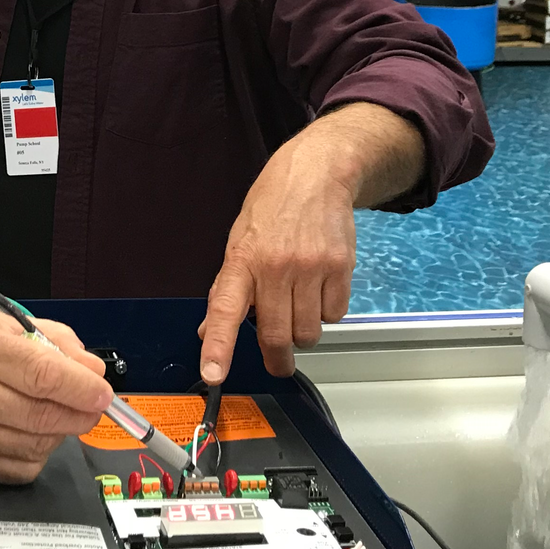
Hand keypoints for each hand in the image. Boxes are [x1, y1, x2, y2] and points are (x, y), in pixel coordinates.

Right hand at [0, 309, 111, 482]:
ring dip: (58, 433)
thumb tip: (90, 370)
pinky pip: (14, 470)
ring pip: (34, 446)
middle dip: (79, 413)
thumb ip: (48, 340)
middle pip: (43, 414)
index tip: (102, 393)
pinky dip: (34, 456)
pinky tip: (30, 436)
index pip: (43, 374)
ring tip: (54, 414)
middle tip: (90, 406)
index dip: (82, 388)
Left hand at [199, 137, 357, 383]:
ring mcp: (310, 267)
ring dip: (303, 332)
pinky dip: (327, 313)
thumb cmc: (273, 206)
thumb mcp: (239, 239)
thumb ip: (227, 288)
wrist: (317, 173)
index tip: (214, 375)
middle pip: (276, 336)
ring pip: (308, 332)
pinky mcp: (341, 267)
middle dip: (277, 358)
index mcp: (242, 259)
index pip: (224, 310)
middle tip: (278, 362)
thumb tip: (209, 330)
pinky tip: (319, 289)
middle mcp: (275, 266)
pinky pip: (335, 315)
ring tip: (299, 304)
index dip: (219, 347)